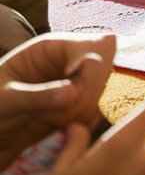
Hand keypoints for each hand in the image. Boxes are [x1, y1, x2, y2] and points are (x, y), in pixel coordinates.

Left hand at [0, 34, 115, 168]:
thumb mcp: (3, 100)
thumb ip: (36, 95)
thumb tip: (74, 92)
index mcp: (52, 48)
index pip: (94, 45)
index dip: (92, 64)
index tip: (73, 88)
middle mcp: (72, 62)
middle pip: (105, 71)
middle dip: (85, 95)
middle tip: (57, 113)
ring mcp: (79, 85)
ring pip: (101, 96)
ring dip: (79, 113)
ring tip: (48, 121)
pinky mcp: (79, 108)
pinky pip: (95, 115)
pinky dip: (79, 125)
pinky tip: (56, 128)